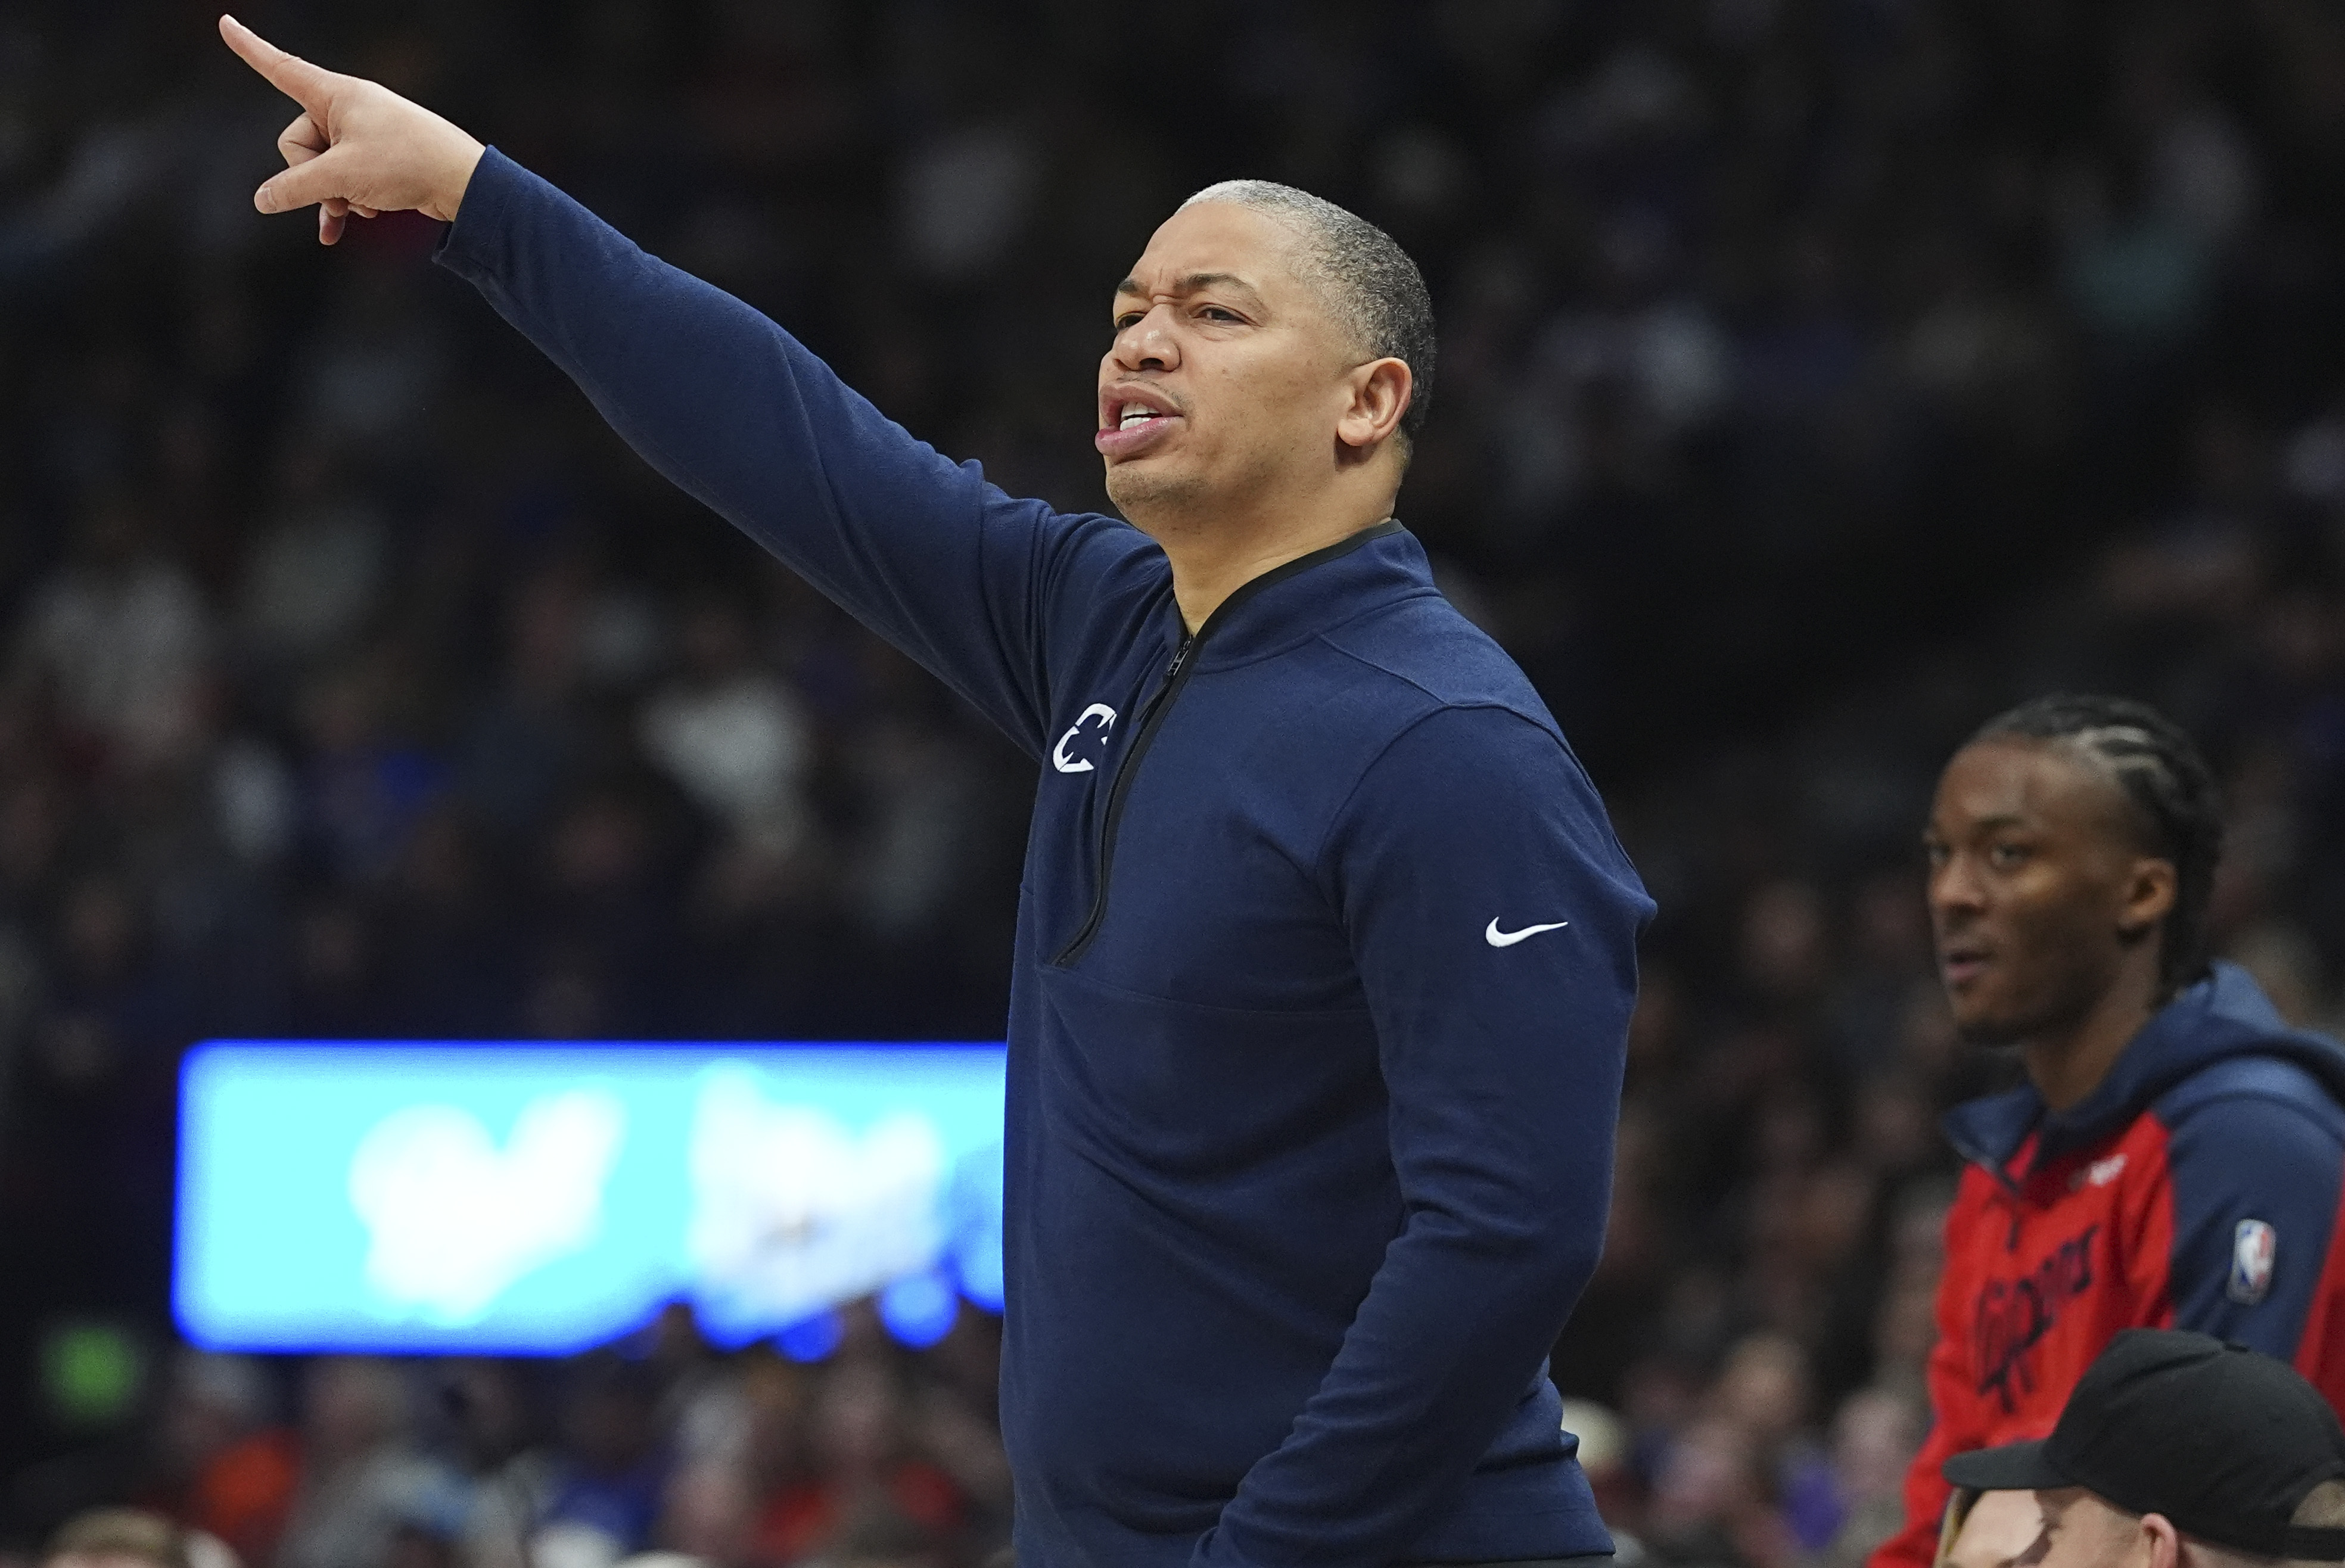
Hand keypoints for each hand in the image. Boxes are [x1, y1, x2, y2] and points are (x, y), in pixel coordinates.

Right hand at [218, 14, 485, 244]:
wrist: (463, 182)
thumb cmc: (406, 164)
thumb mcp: (341, 177)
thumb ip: (295, 188)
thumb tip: (263, 199)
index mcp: (335, 94)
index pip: (279, 68)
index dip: (249, 48)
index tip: (225, 22)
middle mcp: (348, 108)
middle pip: (297, 141)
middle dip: (313, 175)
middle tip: (343, 190)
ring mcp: (363, 134)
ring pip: (322, 168)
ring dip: (335, 194)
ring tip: (362, 207)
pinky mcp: (378, 159)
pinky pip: (345, 180)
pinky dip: (347, 201)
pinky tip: (349, 227)